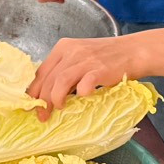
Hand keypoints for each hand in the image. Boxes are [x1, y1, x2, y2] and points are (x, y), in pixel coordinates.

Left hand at [28, 37, 144, 115]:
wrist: (133, 51)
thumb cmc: (106, 57)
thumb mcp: (80, 57)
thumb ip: (65, 69)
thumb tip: (47, 94)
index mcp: (63, 47)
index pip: (41, 71)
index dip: (34, 90)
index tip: (30, 106)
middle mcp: (71, 51)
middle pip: (49, 78)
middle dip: (42, 100)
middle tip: (42, 116)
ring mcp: (86, 60)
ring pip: (61, 81)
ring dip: (55, 98)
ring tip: (58, 109)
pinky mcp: (100, 69)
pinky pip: (84, 84)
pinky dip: (80, 93)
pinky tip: (83, 97)